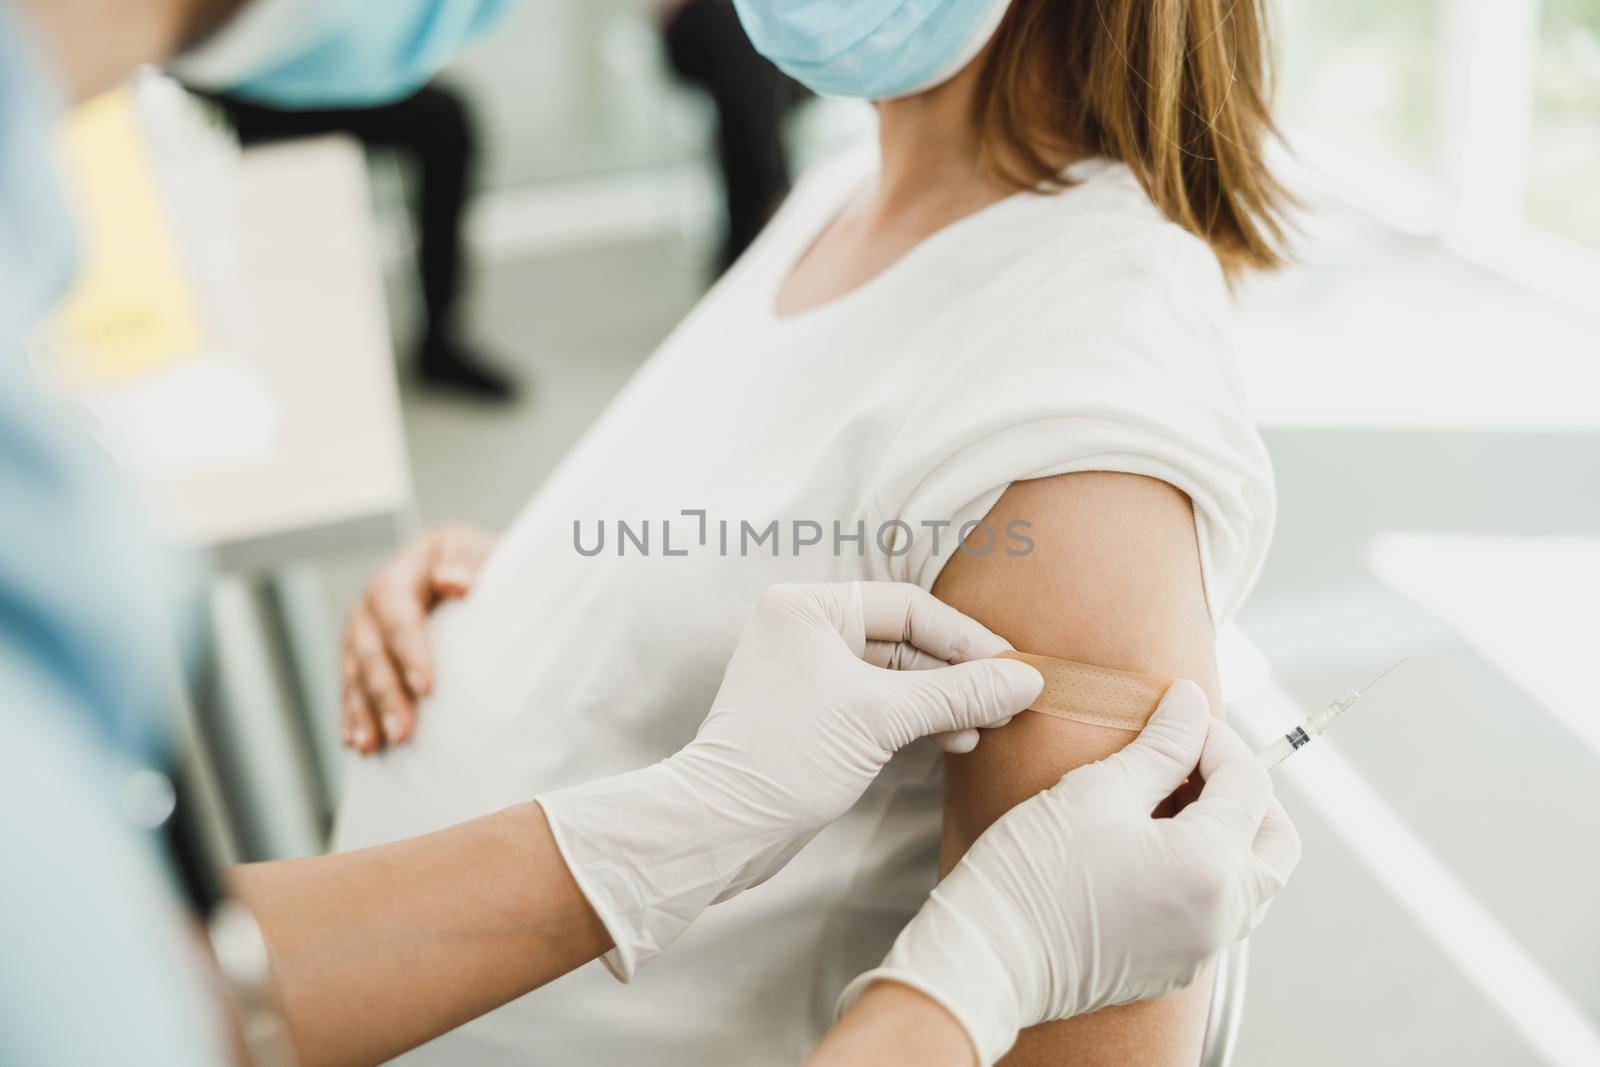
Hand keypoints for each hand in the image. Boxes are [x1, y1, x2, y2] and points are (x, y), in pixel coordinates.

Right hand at [339, 524, 494, 752]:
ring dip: (362, 712)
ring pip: (355, 672)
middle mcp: (375, 601)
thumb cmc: (485, 567)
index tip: (426, 688)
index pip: (398, 612)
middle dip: (385, 694)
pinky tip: (355, 742)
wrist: (473, 571)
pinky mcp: (360, 654)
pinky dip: (352, 714)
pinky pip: (351, 686)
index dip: (409, 650)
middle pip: (371, 649)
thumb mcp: (480, 555)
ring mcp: (364, 628)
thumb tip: (454, 581)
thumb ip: (466, 563)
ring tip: (369, 747)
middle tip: (401, 734)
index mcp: (405, 570)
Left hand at [537, 582, 1044, 979]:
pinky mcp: (818, 716)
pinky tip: (957, 738)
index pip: (908, 606)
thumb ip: (957, 693)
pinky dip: (918, 720)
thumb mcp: (881, 717)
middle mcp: (807, 630)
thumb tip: (1027, 679)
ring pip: (898, 676)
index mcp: (809, 606)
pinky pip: (882, 706)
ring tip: (987, 726)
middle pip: (906, 640)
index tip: (1014, 669)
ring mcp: (811, 674)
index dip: (966, 638)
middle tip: (1008, 701)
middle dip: (958, 673)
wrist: (722, 827)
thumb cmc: (786, 756)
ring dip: (944, 700)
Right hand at [840, 680, 1301, 1065]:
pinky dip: (1208, 872)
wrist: (987, 958)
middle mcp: (1222, 915)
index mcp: (1211, 866)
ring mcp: (1201, 949)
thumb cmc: (1033, 875)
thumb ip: (1161, 745)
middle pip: (1274, 838)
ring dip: (1231, 833)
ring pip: (1253, 881)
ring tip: (1174, 801)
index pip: (1249, 783)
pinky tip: (1155, 847)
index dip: (1216, 738)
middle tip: (1192, 760)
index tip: (1176, 719)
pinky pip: (1220, 913)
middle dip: (1244, 790)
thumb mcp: (1099, 790)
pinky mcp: (1174, 968)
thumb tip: (1192, 703)